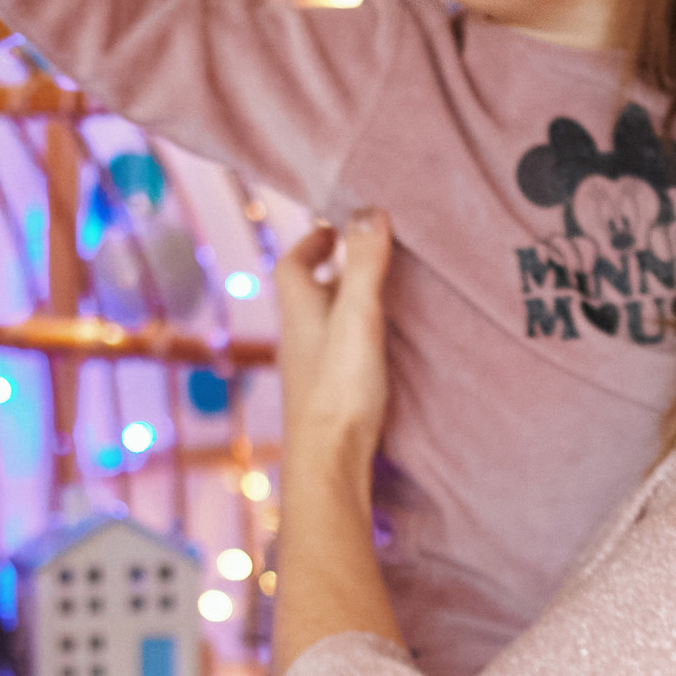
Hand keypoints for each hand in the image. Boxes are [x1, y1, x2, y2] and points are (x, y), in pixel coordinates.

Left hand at [275, 215, 392, 469]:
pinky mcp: (328, 401)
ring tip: (382, 297)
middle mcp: (299, 342)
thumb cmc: (339, 390)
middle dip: (333, 271)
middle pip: (308, 296)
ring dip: (346, 308)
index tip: (334, 227)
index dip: (311, 242)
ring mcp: (311, 374)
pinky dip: (355, 341)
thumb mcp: (358, 316)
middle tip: (366, 256)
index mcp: (299, 315)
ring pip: (324, 328)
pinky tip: (380, 351)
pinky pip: (338, 357)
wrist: (328, 464)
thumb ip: (365, 265)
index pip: (293, 266)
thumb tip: (368, 210)